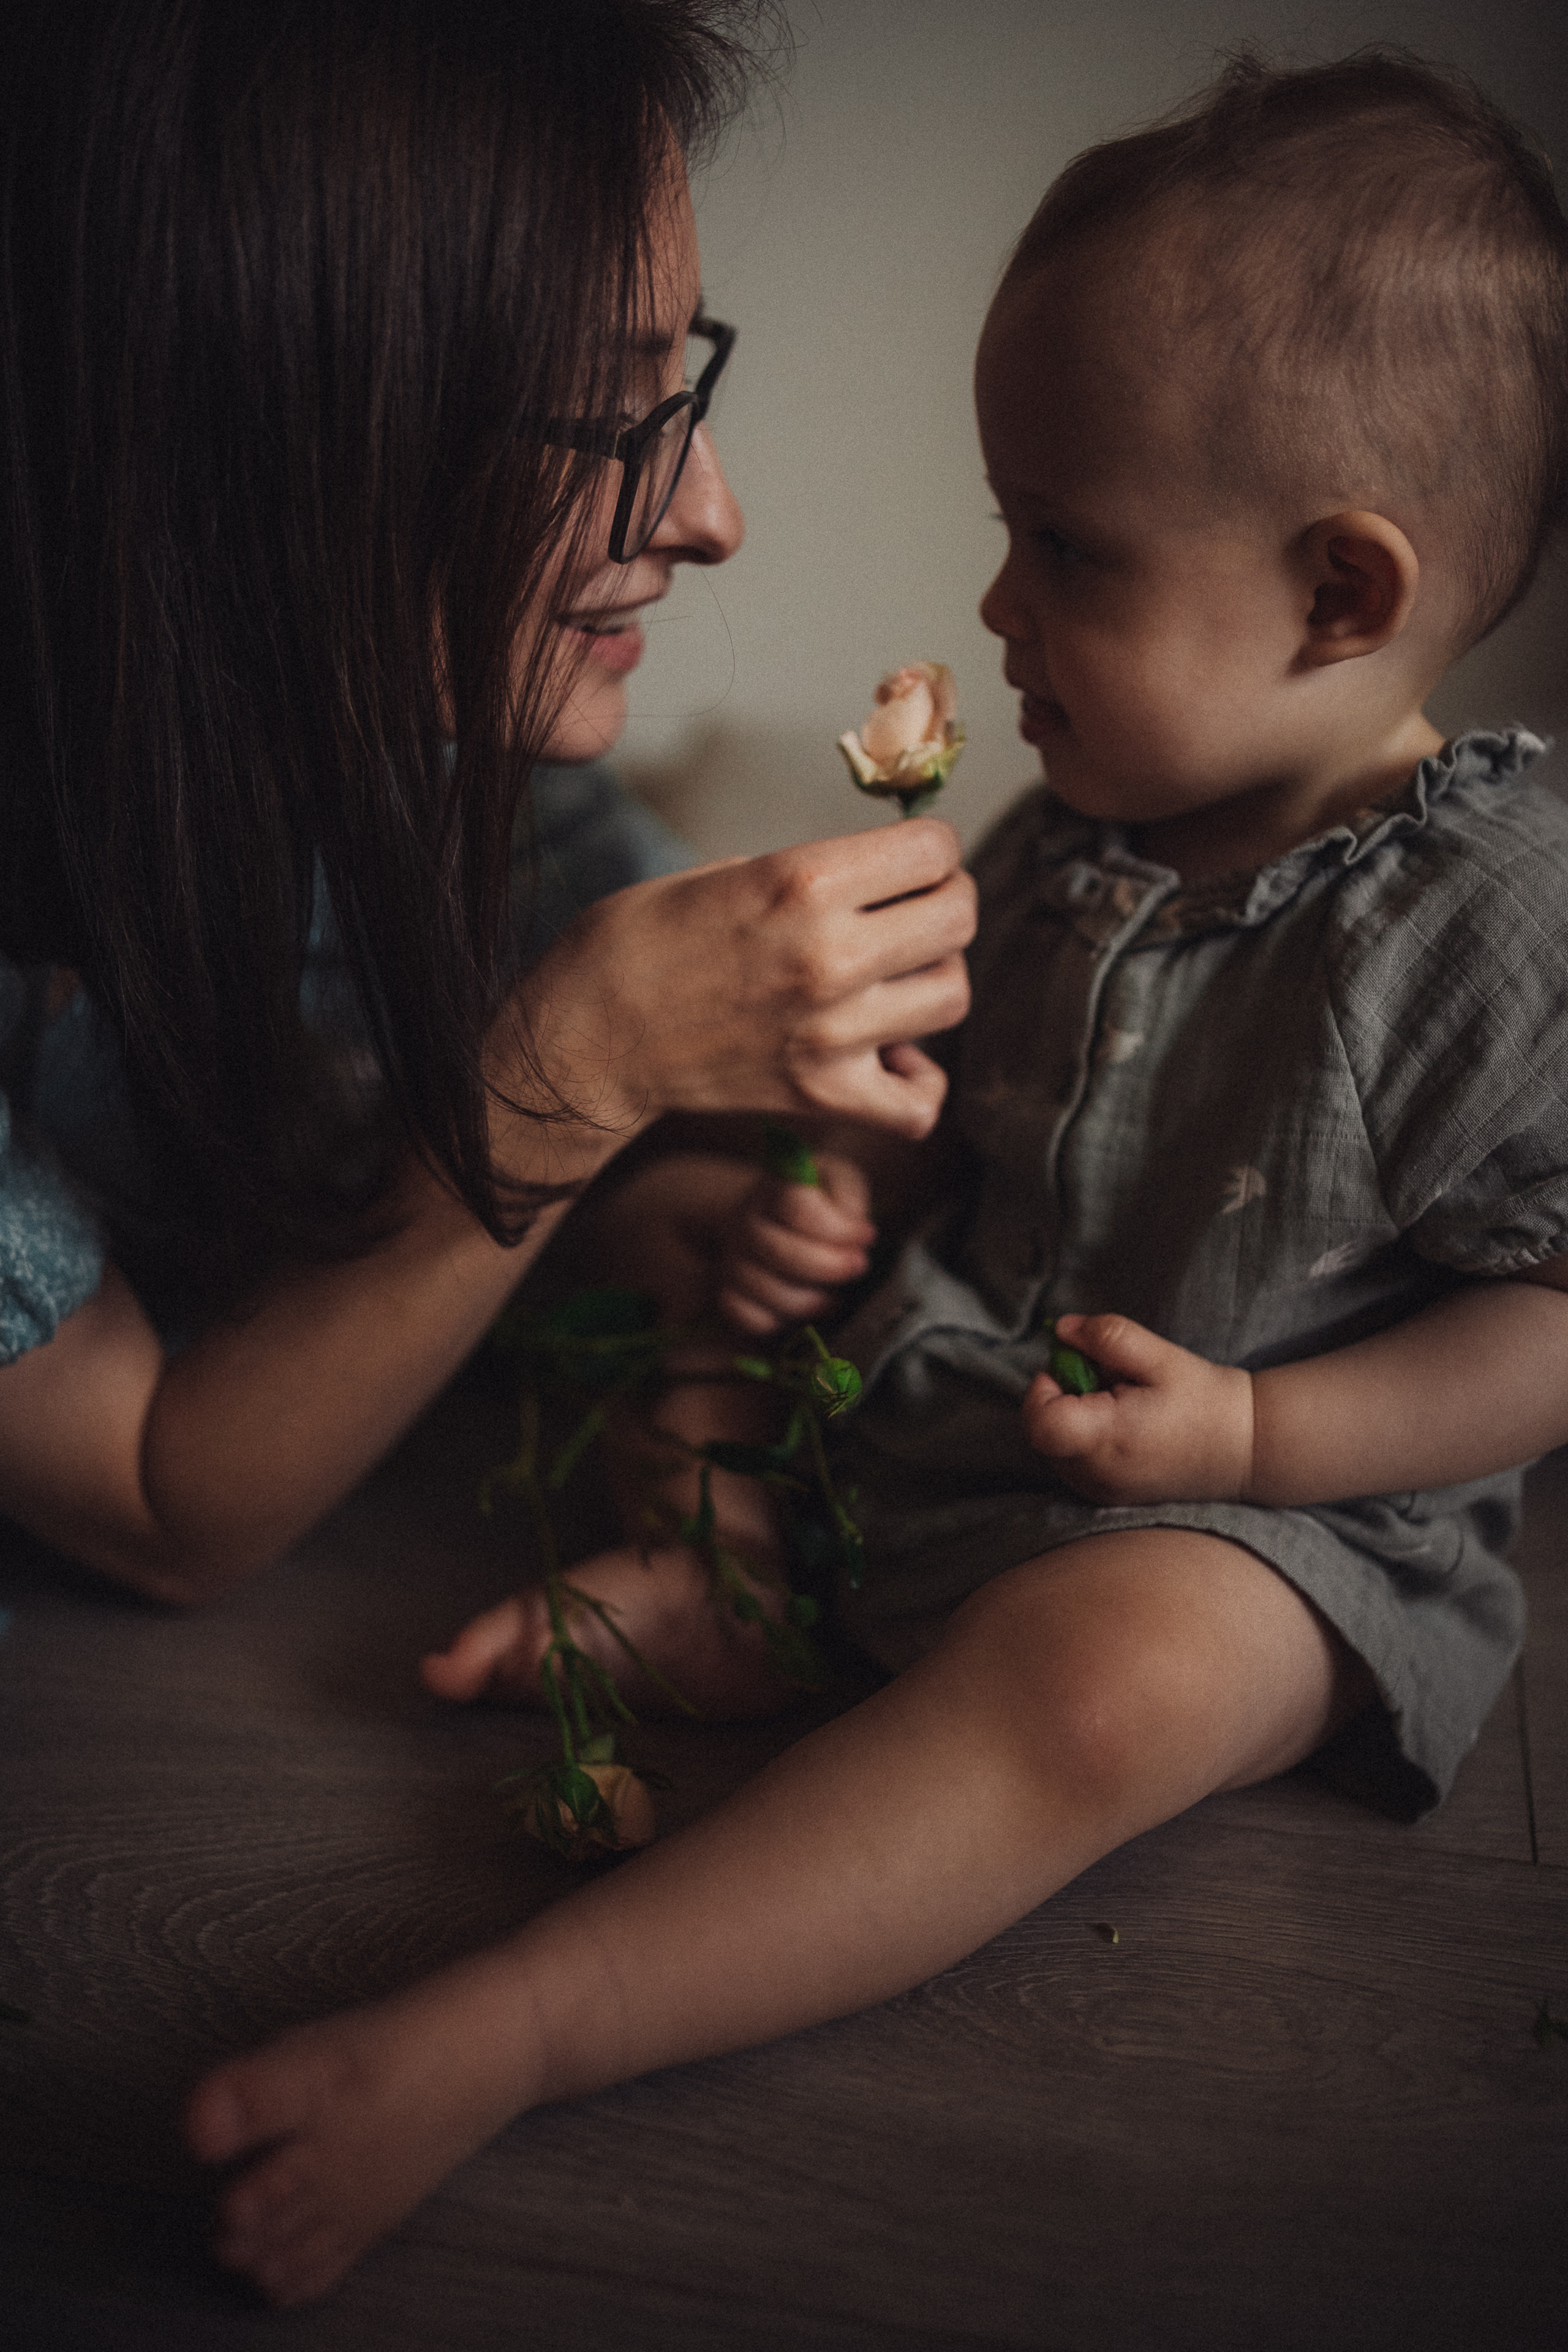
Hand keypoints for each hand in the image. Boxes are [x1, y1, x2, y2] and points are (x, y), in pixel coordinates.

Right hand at [508, 820, 974, 1148]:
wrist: (590, 1036)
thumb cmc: (641, 942)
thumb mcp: (728, 870)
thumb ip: (812, 874)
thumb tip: (876, 878)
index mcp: (804, 881)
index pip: (934, 849)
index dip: (931, 850)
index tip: (910, 861)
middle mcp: (829, 955)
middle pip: (959, 918)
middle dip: (945, 903)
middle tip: (912, 910)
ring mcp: (832, 1033)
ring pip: (952, 996)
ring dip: (933, 981)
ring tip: (895, 979)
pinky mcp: (823, 1095)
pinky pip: (919, 1104)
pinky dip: (917, 1085)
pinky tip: (891, 1056)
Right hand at [718, 1152, 876, 1336]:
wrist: (775, 1218)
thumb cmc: (818, 1200)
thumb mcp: (840, 1182)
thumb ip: (849, 1196)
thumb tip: (853, 1227)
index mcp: (773, 1187)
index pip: (795, 1205)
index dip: (837, 1227)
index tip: (868, 1235)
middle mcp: (744, 1220)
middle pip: (776, 1249)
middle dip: (827, 1266)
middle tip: (859, 1266)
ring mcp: (731, 1257)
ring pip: (761, 1287)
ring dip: (808, 1301)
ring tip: (836, 1299)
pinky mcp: (727, 1291)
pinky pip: (743, 1316)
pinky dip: (777, 1322)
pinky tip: (805, 1314)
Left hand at [1020, 1313, 1253, 1504]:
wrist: (1244, 1449)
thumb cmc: (1204, 1400)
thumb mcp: (1161, 1357)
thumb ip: (1107, 1337)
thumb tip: (1062, 1330)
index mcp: (1109, 1439)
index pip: (1040, 1423)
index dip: (1042, 1389)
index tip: (1073, 1368)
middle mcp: (1096, 1474)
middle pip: (1040, 1432)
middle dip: (1059, 1396)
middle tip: (1104, 1380)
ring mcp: (1098, 1492)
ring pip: (1052, 1447)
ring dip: (1070, 1417)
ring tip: (1117, 1404)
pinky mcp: (1103, 1497)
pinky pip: (1069, 1463)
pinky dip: (1081, 1439)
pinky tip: (1119, 1426)